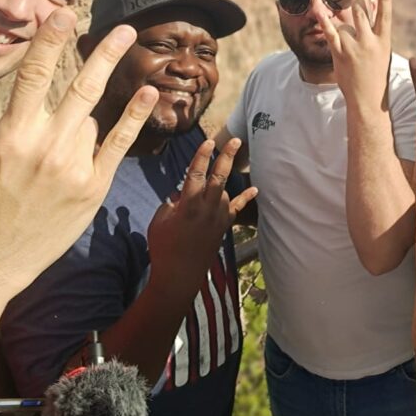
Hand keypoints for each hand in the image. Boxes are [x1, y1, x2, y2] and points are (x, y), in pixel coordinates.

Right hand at [0, 9, 158, 302]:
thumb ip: (3, 125)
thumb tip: (21, 100)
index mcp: (11, 134)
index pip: (32, 76)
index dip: (50, 42)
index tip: (63, 15)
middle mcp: (45, 146)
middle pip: (80, 87)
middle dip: (103, 53)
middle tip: (123, 28)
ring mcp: (73, 166)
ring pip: (94, 117)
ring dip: (97, 100)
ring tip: (104, 79)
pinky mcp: (93, 186)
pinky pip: (119, 143)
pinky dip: (134, 116)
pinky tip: (148, 94)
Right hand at [148, 138, 256, 298]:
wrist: (180, 274)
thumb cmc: (163, 246)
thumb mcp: (159, 220)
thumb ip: (172, 203)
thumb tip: (181, 194)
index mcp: (188, 204)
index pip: (196, 174)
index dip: (202, 156)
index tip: (208, 142)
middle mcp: (207, 207)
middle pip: (220, 176)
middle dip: (227, 156)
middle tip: (236, 140)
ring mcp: (218, 217)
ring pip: (224, 192)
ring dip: (219, 184)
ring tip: (209, 187)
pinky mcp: (224, 226)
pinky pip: (236, 208)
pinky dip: (245, 197)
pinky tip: (256, 188)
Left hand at [316, 0, 391, 113]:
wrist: (368, 99)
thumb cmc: (377, 75)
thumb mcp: (383, 53)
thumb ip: (376, 34)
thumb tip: (371, 14)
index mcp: (384, 41)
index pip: (385, 15)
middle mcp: (369, 42)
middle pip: (361, 13)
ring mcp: (354, 47)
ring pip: (344, 20)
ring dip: (337, 7)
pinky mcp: (340, 53)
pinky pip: (330, 33)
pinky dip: (323, 19)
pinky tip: (318, 8)